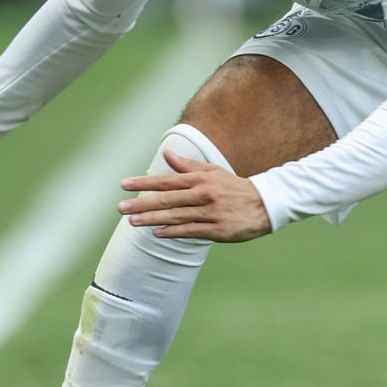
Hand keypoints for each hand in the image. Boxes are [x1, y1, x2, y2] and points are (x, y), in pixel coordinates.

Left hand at [118, 149, 269, 241]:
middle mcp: (203, 195)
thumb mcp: (213, 171)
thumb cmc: (235, 187)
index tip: (124, 185)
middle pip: (167, 200)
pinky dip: (173, 232)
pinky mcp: (218, 230)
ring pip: (176, 216)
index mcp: (201, 179)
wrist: (266, 204)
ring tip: (133, 222)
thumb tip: (167, 153)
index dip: (144, 183)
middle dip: (142, 203)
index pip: (167, 181)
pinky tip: (157, 233)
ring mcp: (210, 213)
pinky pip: (191, 231)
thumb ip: (188, 165)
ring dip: (152, 219)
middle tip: (121, 208)